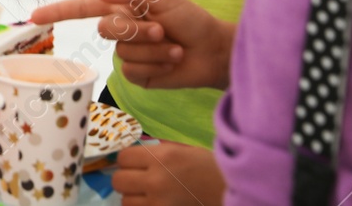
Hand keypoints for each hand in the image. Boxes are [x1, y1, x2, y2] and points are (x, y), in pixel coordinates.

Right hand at [31, 0, 234, 90]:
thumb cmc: (191, 19)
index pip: (82, 8)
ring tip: (174, 47)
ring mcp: (128, 54)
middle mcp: (121, 30)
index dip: (57, 12)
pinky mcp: (139, 75)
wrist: (214, 51)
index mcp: (122, 7)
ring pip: (123, 52)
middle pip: (107, 30)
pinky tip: (172, 62)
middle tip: (164, 30)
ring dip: (153, 50)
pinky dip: (156, 65)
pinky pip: (133, 70)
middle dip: (136, 30)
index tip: (33, 16)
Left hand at [111, 141, 225, 205]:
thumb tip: (135, 153)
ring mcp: (159, 203)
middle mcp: (156, 180)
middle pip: (119, 181)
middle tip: (140, 181)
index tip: (136, 164)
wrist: (233, 191)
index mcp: (161, 157)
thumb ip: (157, 151)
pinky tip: (155, 203)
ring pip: (126, 202)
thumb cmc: (211, 169)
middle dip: (127, 180)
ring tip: (149, 196)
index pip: (123, 158)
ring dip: (134, 198)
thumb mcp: (183, 150)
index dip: (128, 161)